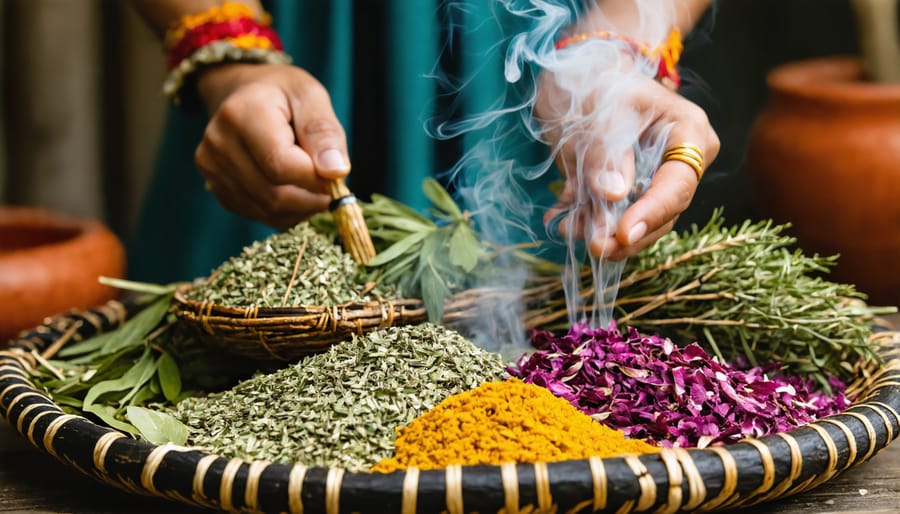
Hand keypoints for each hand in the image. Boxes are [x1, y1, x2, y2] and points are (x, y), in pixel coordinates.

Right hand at [193, 63, 349, 227]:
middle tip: (332, 188)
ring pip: (266, 210)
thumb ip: (324, 132)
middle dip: (311, 198)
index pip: (281, 165)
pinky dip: (284, 212)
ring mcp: (212, 168)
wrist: (243, 93)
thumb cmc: (282, 93)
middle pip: (273, 194)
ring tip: (315, 188)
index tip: (337, 176)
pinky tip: (295, 192)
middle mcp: (219, 143)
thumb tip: (336, 172)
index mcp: (242, 114)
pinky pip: (256, 214)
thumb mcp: (310, 96)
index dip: (315, 179)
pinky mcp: (215, 186)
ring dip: (300, 208)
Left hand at [536, 66, 718, 260]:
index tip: (621, 234)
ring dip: (602, 231)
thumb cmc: (599, 81)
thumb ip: (607, 152)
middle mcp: (682, 159)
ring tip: (567, 228)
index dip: (652, 212)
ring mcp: (658, 178)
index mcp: (688, 131)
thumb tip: (614, 194)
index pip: (679, 182)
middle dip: (626, 233)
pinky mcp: (632, 190)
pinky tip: (562, 220)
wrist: (582, 77)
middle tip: (593, 245)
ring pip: (640, 220)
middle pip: (665, 210)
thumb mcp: (600, 110)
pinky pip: (616, 216)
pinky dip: (588, 222)